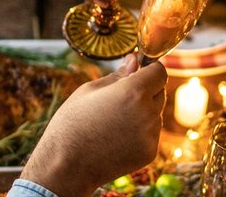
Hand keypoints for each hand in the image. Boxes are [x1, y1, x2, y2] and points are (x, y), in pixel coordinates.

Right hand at [21, 55, 167, 196]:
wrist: (66, 165)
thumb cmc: (73, 123)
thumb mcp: (90, 90)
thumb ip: (119, 74)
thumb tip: (135, 60)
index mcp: (134, 91)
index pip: (159, 72)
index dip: (149, 70)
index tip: (139, 72)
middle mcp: (148, 112)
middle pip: (160, 92)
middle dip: (146, 91)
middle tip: (119, 99)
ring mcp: (151, 135)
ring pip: (155, 114)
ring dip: (143, 112)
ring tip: (114, 122)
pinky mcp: (150, 152)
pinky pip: (151, 134)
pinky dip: (140, 133)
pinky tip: (117, 138)